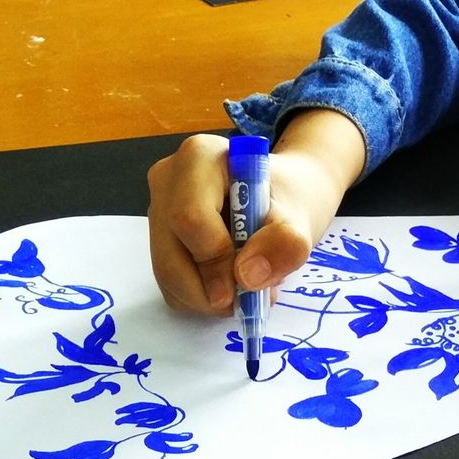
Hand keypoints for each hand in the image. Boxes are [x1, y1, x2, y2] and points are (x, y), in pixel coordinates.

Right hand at [146, 110, 367, 314]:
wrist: (282, 199)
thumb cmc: (289, 199)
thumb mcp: (300, 218)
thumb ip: (284, 244)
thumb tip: (247, 276)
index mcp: (199, 157)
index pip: (190, 218)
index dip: (215, 259)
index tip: (247, 284)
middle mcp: (167, 180)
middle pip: (171, 252)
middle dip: (211, 289)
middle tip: (250, 300)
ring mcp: (158, 210)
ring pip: (167, 274)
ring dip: (209, 298)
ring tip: (248, 289)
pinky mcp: (158, 240)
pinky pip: (169, 285)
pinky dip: (201, 297)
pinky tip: (230, 283)